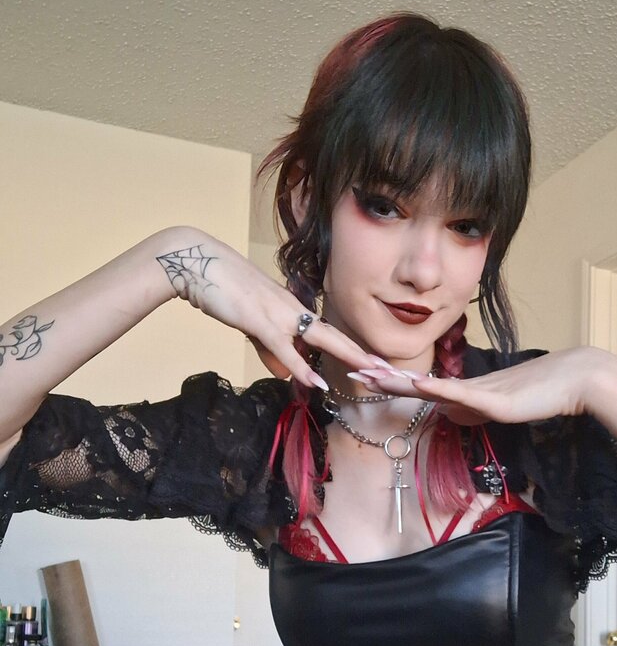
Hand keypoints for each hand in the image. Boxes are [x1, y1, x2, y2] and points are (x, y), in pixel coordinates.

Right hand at [154, 226, 384, 387]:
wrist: (197, 263)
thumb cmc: (222, 290)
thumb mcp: (250, 325)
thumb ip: (269, 350)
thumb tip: (286, 374)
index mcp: (291, 309)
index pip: (329, 332)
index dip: (352, 348)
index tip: (375, 363)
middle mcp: (292, 310)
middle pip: (336, 335)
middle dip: (363, 354)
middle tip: (389, 371)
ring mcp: (278, 314)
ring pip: (320, 339)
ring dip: (347, 358)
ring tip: (371, 375)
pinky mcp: (259, 321)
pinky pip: (285, 348)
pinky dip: (301, 366)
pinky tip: (315, 382)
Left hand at [350, 347, 605, 424]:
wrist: (573, 380)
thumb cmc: (539, 392)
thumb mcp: (495, 407)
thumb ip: (470, 410)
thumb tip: (445, 414)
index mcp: (463, 391)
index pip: (419, 387)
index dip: (392, 382)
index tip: (365, 377)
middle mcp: (464, 387)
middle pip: (416, 382)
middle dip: (384, 379)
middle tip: (351, 373)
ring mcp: (477, 391)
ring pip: (430, 386)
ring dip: (400, 381)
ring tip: (371, 376)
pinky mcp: (493, 399)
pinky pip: (460, 394)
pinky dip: (437, 390)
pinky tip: (419, 384)